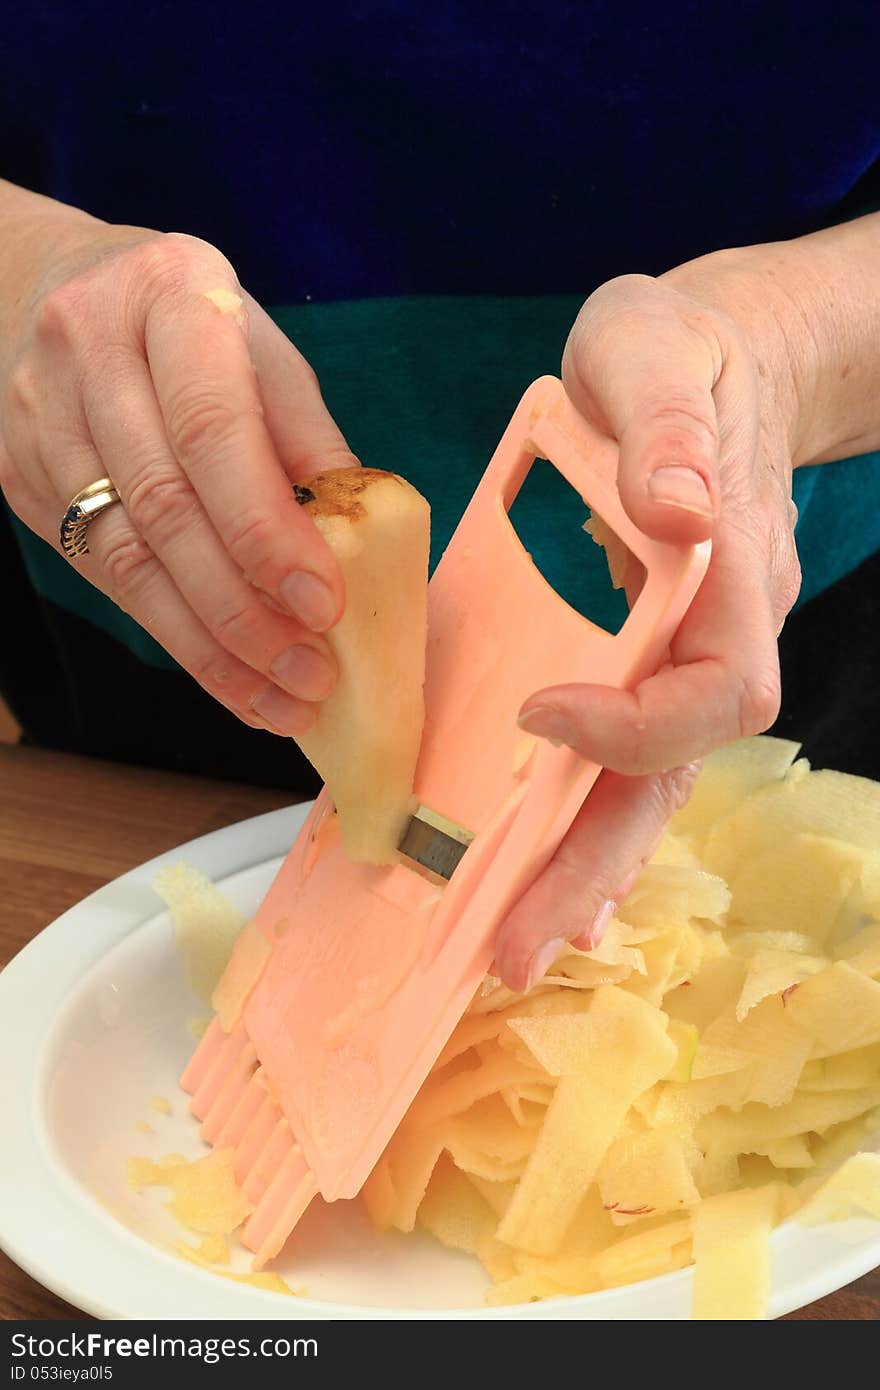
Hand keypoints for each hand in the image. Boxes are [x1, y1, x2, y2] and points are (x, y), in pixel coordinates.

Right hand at [0, 215, 354, 734]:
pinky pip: (101, 574)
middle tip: (310, 675)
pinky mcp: (20, 476)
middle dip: (244, 611)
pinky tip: (227, 674)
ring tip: (277, 698)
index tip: (324, 605)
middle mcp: (90, 349)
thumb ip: (304, 433)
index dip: (268, 529)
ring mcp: (40, 418)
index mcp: (169, 295)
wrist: (47, 286)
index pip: (213, 430)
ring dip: (208, 645)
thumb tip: (359, 537)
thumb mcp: (257, 343)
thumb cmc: (183, 321)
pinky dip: (172, 634)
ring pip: (124, 558)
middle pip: (164, 507)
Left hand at [494, 270, 801, 989]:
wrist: (705, 365)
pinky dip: (577, 828)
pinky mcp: (642, 663)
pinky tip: (535, 881)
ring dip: (578, 870)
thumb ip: (663, 423)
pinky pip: (620, 764)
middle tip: (517, 942)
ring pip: (646, 790)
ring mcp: (683, 658)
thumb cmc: (671, 353)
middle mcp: (717, 634)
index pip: (716, 685)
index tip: (542, 711)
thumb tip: (676, 511)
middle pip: (676, 778)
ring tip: (512, 945)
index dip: (637, 722)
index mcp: (730, 569)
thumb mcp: (652, 349)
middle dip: (596, 860)